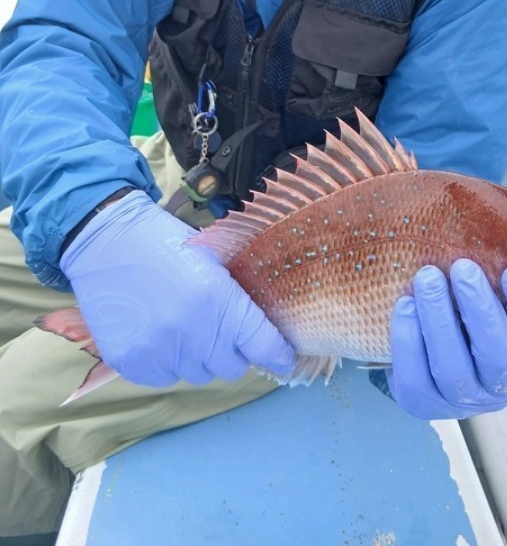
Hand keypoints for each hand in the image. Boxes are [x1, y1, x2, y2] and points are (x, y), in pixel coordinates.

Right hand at [60, 190, 295, 386]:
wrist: (106, 243)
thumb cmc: (166, 245)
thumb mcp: (216, 260)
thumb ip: (238, 296)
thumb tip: (267, 325)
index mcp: (219, 301)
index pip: (263, 345)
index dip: (278, 354)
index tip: (284, 358)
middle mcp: (192, 332)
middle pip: (232, 367)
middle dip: (234, 353)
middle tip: (224, 333)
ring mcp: (160, 350)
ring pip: (199, 374)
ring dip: (200, 358)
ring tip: (187, 329)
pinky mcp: (132, 362)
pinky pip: (164, 379)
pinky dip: (168, 364)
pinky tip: (161, 337)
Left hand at [380, 259, 506, 419]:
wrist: (444, 356)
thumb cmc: (482, 314)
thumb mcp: (504, 299)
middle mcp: (505, 385)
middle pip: (496, 355)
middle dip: (478, 309)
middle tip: (463, 268)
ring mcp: (465, 400)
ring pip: (453, 368)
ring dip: (438, 319)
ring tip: (427, 277)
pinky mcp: (425, 404)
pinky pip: (415, 378)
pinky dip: (408, 339)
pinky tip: (405, 304)